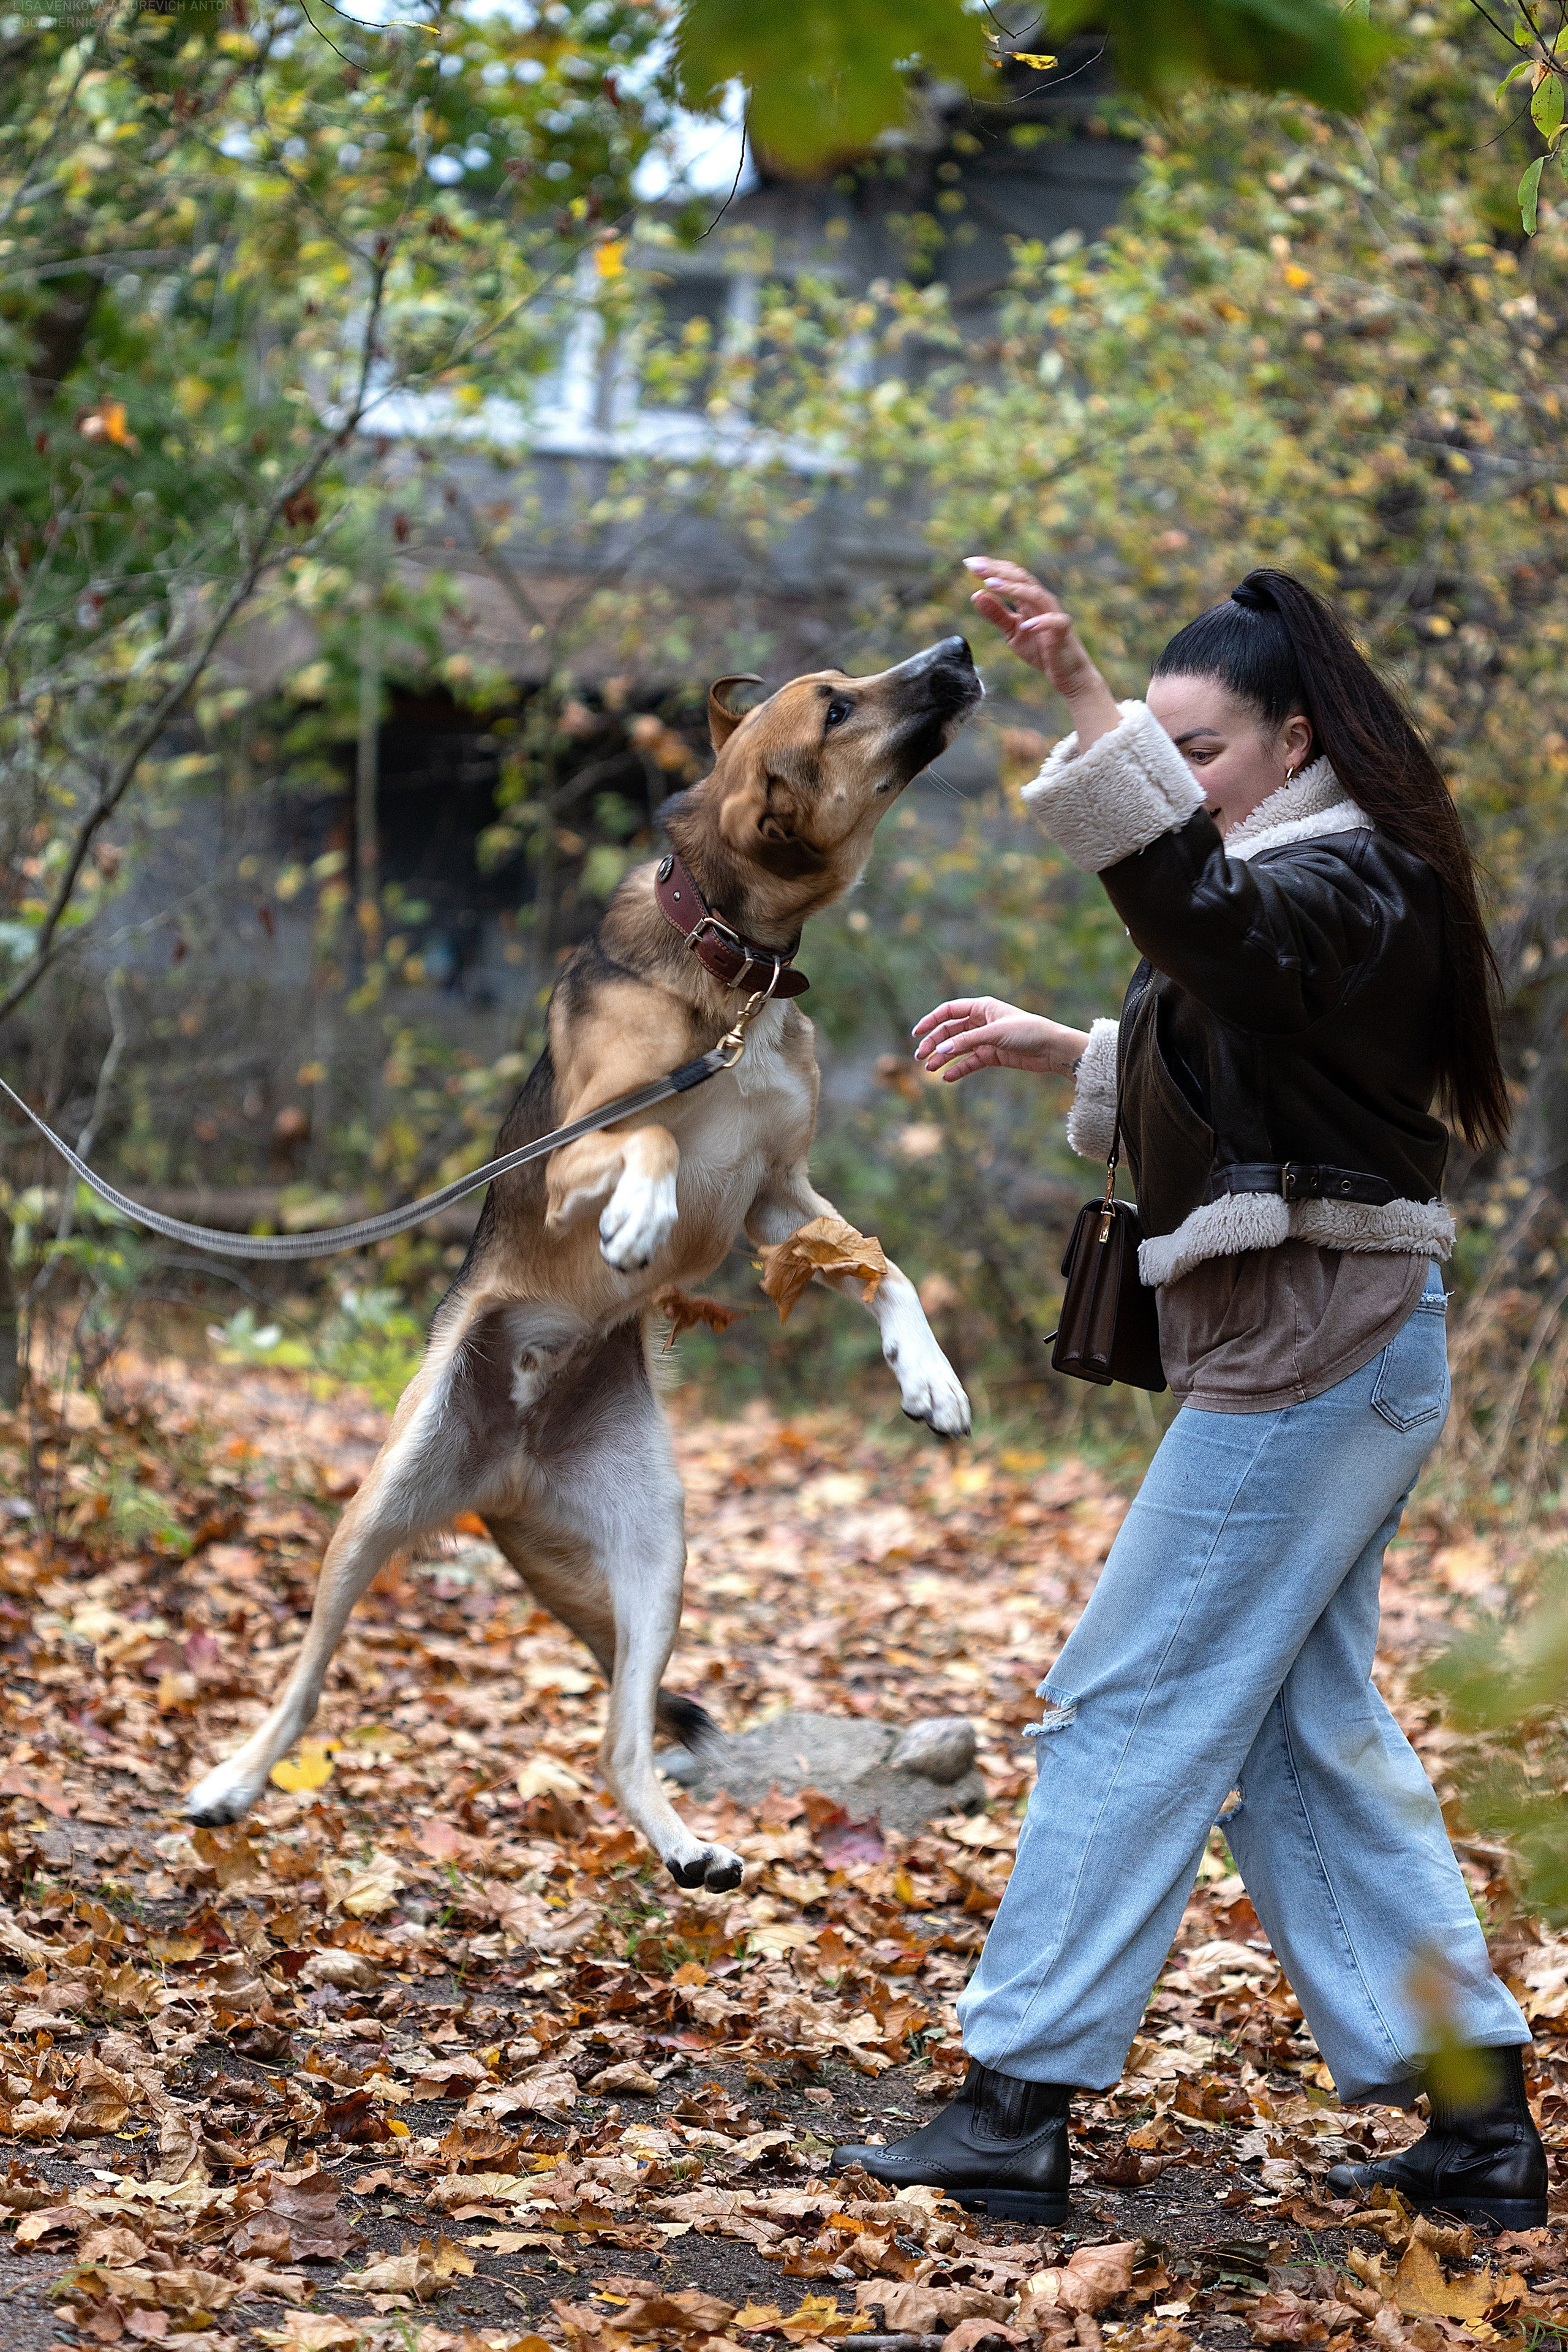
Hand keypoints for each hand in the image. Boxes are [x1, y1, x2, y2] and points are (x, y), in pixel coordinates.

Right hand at [913, 997, 1089, 1083]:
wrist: (1052, 1049)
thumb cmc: (1027, 1032)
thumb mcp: (994, 1034)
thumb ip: (966, 1042)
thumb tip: (939, 1051)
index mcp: (982, 1007)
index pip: (948, 1011)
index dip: (930, 1021)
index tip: (916, 1034)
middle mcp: (981, 1021)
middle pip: (950, 1032)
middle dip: (934, 1044)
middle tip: (921, 1058)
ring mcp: (986, 1039)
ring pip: (958, 1048)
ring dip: (943, 1058)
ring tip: (930, 1070)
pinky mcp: (993, 1055)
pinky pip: (970, 1062)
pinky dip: (959, 1069)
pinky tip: (948, 1078)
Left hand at [962, 557, 1120, 747]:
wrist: (1066, 673)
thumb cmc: (1040, 649)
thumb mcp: (1011, 631)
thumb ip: (996, 614)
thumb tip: (975, 594)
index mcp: (1028, 599)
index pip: (1010, 575)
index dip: (991, 567)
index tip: (969, 563)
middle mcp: (1041, 601)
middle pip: (1020, 578)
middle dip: (997, 570)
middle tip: (973, 566)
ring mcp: (1053, 614)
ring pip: (1035, 594)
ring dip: (1013, 588)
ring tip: (990, 585)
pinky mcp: (1062, 632)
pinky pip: (1055, 622)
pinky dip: (1041, 621)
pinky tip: (1026, 624)